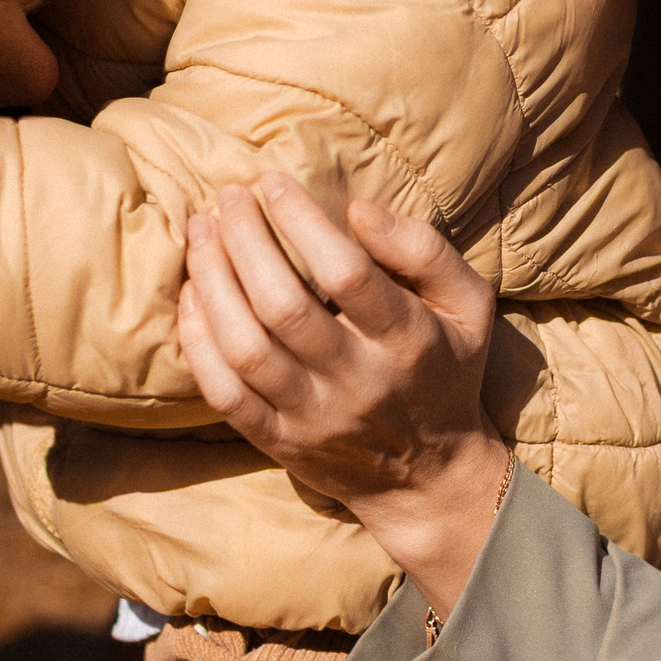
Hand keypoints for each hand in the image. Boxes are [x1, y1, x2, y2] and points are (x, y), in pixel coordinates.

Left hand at [175, 174, 510, 613]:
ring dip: (213, 282)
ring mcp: (312, 417)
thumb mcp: (469, 305)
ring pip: (245, 348)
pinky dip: (198, 340)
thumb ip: (425, 250)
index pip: (347, 273)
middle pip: (284, 307)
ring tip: (201, 231)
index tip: (273, 182)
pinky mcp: (277, 441)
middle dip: (245, 241)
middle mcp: (358, 381)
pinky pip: (224, 392)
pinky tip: (191, 293)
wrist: (428, 478)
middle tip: (226, 196)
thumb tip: (358, 209)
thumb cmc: (445, 369)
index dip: (302, 221)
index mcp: (407, 341)